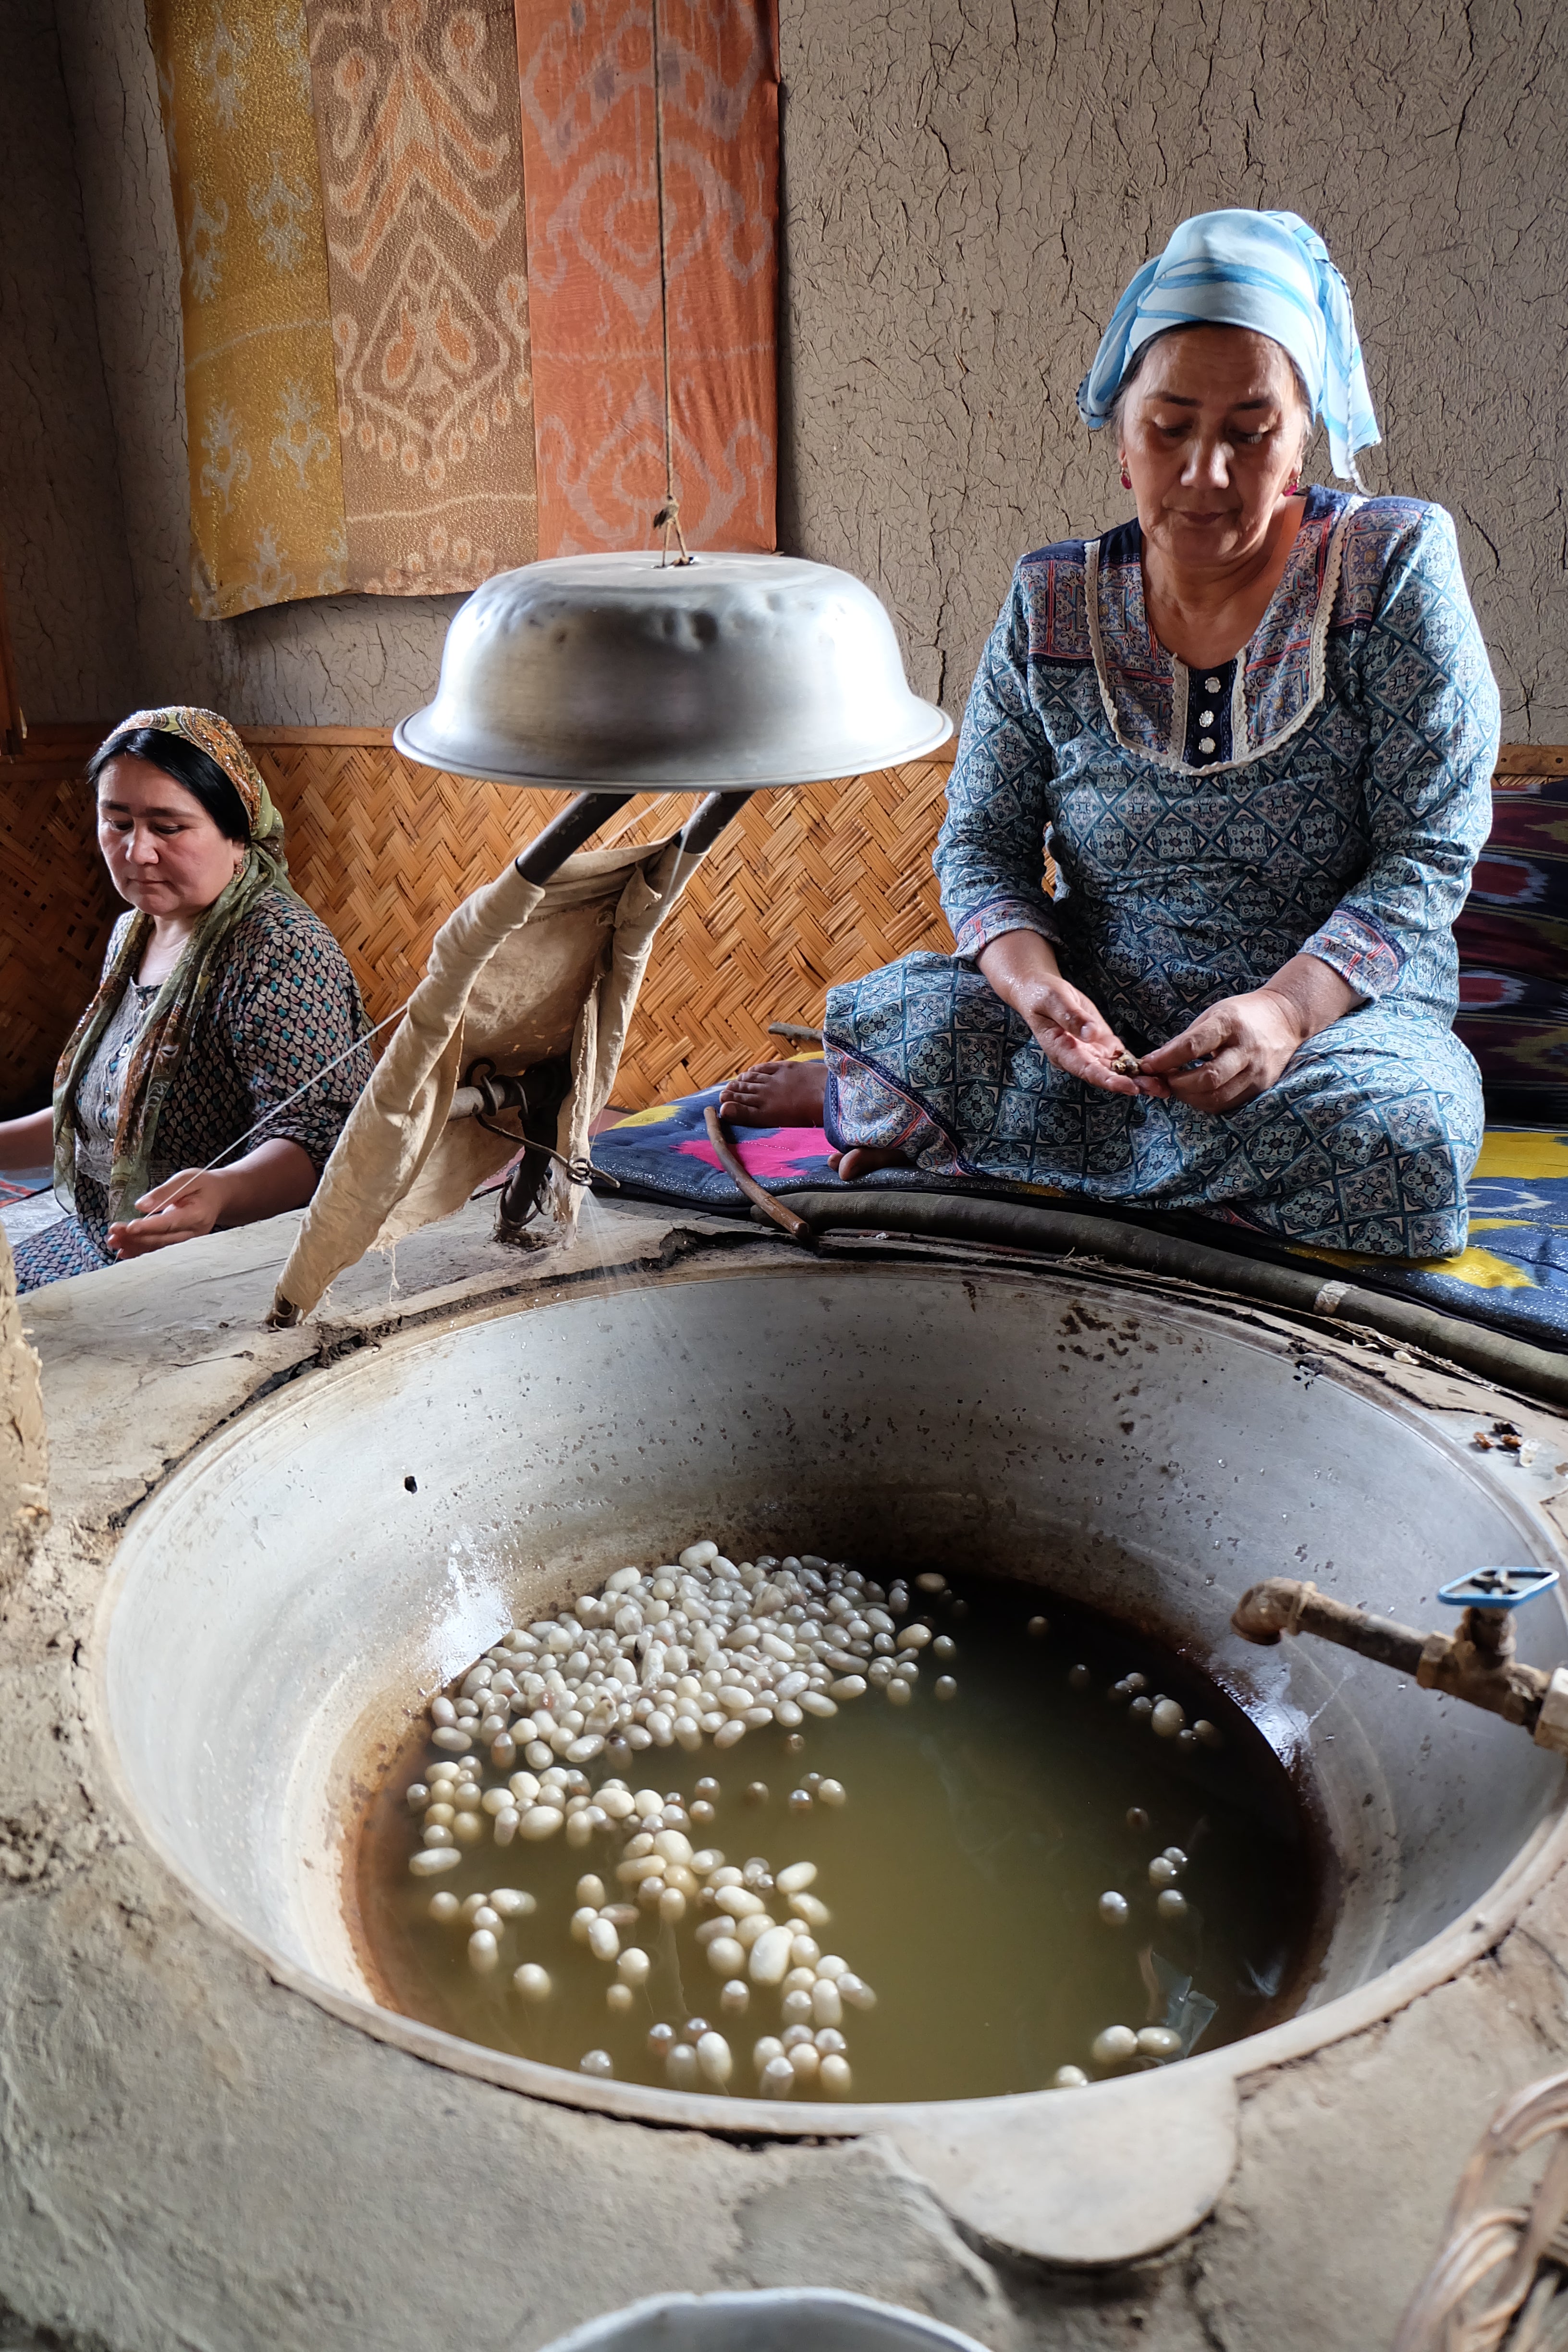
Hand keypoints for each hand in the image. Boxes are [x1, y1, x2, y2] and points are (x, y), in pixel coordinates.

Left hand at [107, 1169, 229, 1258]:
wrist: (219, 1196)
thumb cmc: (203, 1185)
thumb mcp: (186, 1179)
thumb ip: (165, 1192)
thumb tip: (141, 1206)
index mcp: (198, 1215)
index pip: (170, 1223)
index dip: (149, 1227)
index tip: (129, 1227)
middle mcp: (194, 1233)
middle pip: (161, 1239)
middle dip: (135, 1237)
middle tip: (113, 1233)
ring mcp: (188, 1242)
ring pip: (159, 1247)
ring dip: (134, 1245)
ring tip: (113, 1242)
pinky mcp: (181, 1244)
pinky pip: (160, 1250)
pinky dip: (141, 1250)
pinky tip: (124, 1252)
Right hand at [976, 930, 1149, 1096]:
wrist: (1040, 992)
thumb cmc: (1041, 995)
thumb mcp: (1053, 1001)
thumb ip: (1071, 1017)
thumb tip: (1091, 1033)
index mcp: (1062, 1051)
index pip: (1087, 1070)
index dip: (1109, 1080)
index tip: (1130, 1087)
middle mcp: (1079, 1058)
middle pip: (1107, 1076)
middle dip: (1132, 1084)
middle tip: (1159, 1089)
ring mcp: (1092, 1052)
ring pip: (1118, 1070)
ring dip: (1140, 1079)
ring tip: (1165, 1086)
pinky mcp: (1102, 1044)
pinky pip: (1122, 1059)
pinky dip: (1139, 1066)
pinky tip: (1158, 1072)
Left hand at [1137, 988, 1306, 1112]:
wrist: (1285, 1019)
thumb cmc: (1241, 1015)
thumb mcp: (1213, 1015)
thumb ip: (1185, 1039)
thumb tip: (1153, 1062)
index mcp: (1230, 1024)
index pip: (1193, 1046)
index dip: (1166, 1059)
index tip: (1147, 1064)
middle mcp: (1247, 1050)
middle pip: (1208, 1078)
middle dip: (1179, 1084)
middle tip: (1165, 1079)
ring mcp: (1257, 1072)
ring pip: (1218, 1097)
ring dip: (1190, 1097)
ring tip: (1178, 1087)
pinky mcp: (1261, 1088)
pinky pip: (1228, 1104)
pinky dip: (1206, 1102)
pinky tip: (1197, 1093)